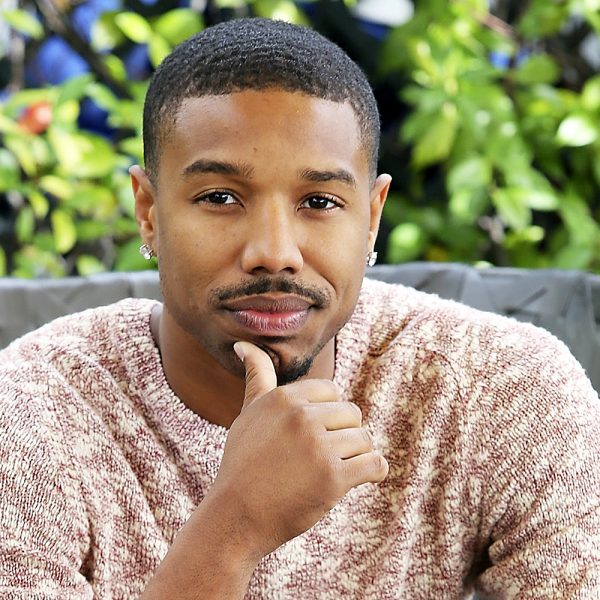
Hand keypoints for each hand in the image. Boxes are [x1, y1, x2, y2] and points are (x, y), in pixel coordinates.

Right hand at [207, 341, 388, 559]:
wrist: (235, 517)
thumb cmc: (243, 463)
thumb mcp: (247, 413)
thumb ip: (256, 376)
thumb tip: (243, 344)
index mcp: (284, 398)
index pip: (332, 391)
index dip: (327, 416)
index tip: (311, 436)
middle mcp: (301, 417)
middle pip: (352, 414)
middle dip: (342, 435)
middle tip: (318, 459)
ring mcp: (318, 447)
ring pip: (365, 440)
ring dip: (355, 457)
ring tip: (330, 471)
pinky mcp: (333, 478)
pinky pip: (375, 464)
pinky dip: (373, 472)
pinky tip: (355, 478)